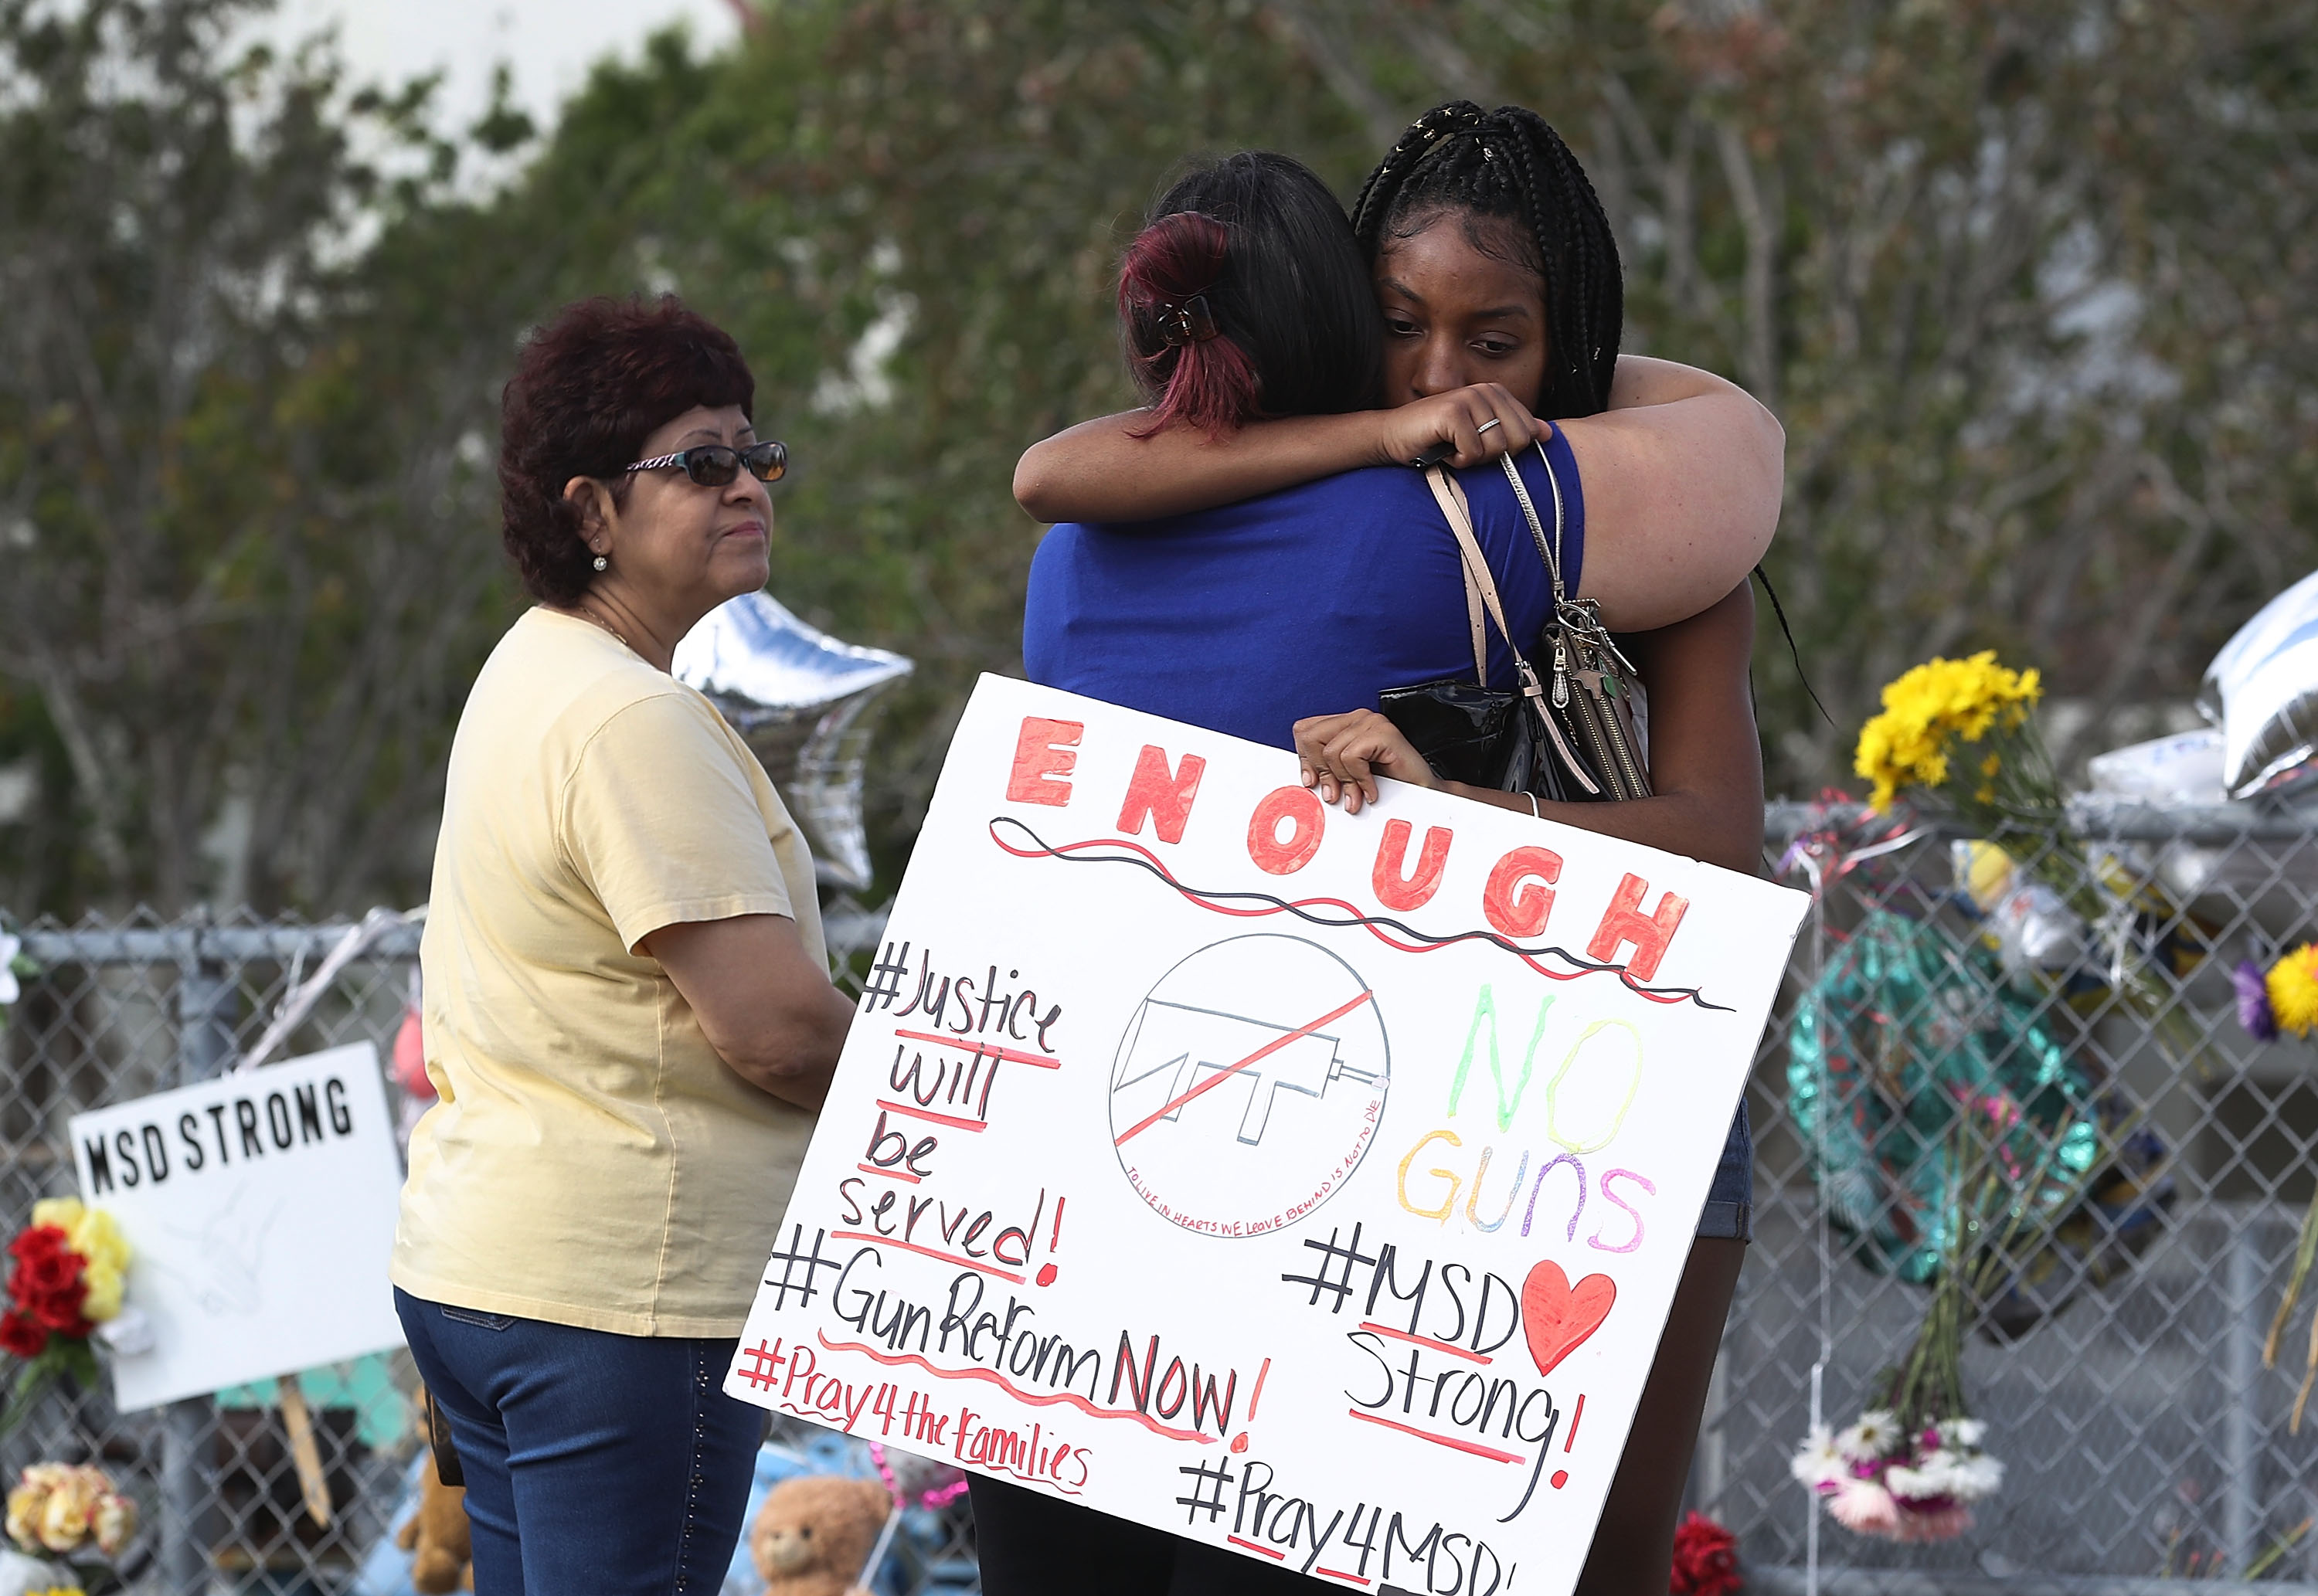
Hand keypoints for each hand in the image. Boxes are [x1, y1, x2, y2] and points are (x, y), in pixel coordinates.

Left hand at [1292, 710, 1441, 813]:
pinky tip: (1372, 790)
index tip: (1312, 782)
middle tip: (1335, 794)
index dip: (1305, 758)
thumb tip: (1306, 778)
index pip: (1304, 729)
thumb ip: (1326, 769)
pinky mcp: (1384, 733)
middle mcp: (1357, 718)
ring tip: (1357, 796)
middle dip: (1321, 771)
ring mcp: (1372, 722)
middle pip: (1311, 737)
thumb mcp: (1346, 777)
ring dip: (1344, 782)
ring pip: (1331, 751)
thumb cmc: (1386, 786)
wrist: (1422, 795)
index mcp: (1344, 724)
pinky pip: (1352, 757)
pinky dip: (1360, 780)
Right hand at [1371, 385, 1549, 470]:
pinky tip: (1441, 450)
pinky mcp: (1453, 412)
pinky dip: (1457, 460)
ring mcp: (1469, 398)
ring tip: (1452, 448)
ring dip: (1472, 459)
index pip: (1528, 432)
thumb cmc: (1435, 439)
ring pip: (1496, 448)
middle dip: (1492, 456)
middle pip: (1517, 441)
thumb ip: (1512, 430)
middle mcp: (1485, 390)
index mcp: (1496, 393)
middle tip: (1466, 449)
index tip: (1478, 445)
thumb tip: (1547, 433)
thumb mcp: (1479, 435)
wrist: (1392, 437)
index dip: (1506, 450)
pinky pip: (1473, 452)